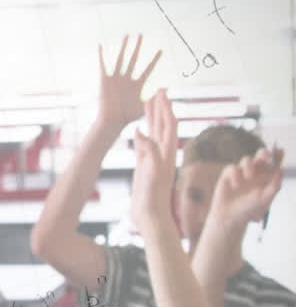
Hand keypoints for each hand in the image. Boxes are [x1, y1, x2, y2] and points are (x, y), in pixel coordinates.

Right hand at [97, 34, 160, 127]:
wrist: (111, 121)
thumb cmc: (128, 117)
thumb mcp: (145, 106)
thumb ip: (155, 97)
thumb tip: (166, 88)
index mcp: (138, 85)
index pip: (148, 69)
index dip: (154, 59)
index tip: (161, 50)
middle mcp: (127, 79)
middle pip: (134, 59)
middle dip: (138, 47)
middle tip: (141, 35)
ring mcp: (116, 79)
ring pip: (121, 59)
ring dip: (124, 47)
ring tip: (127, 35)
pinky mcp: (105, 80)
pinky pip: (103, 65)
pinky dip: (101, 56)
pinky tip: (100, 46)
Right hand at [130, 89, 177, 225]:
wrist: (151, 216)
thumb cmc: (152, 198)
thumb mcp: (151, 174)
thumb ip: (149, 152)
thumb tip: (140, 131)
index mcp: (167, 154)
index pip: (168, 126)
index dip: (165, 109)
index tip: (161, 93)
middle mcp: (163, 154)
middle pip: (164, 125)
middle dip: (161, 107)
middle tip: (159, 90)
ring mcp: (154, 159)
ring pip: (155, 133)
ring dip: (153, 117)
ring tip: (148, 102)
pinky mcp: (145, 167)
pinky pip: (145, 145)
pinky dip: (143, 134)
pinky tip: (138, 129)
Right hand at [209, 146, 283, 228]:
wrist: (230, 216)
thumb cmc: (250, 209)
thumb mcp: (266, 199)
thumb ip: (274, 185)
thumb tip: (280, 169)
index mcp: (267, 177)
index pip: (274, 163)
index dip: (278, 155)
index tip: (280, 151)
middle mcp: (256, 173)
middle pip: (261, 155)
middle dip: (264, 153)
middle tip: (265, 156)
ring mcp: (242, 173)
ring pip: (247, 159)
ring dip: (249, 166)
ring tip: (248, 177)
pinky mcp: (229, 174)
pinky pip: (232, 167)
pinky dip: (235, 175)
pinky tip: (235, 186)